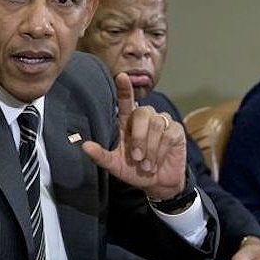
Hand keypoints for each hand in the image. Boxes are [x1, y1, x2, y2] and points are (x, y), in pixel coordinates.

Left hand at [82, 73, 187, 199]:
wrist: (157, 183)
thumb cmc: (134, 171)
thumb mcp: (115, 165)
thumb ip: (100, 156)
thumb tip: (84, 146)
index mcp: (128, 123)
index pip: (126, 101)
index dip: (125, 89)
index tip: (122, 76)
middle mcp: (145, 119)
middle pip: (142, 113)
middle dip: (138, 137)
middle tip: (136, 158)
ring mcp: (162, 123)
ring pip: (156, 125)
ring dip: (149, 148)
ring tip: (146, 165)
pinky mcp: (175, 131)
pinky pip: (168, 134)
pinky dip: (160, 151)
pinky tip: (156, 162)